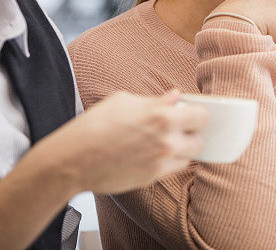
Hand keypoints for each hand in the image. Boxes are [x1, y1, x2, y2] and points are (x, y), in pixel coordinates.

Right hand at [35, 91, 208, 193]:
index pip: (202, 116)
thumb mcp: (123, 101)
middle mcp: (167, 141)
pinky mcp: (152, 178)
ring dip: (182, 149)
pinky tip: (154, 154)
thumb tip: (175, 97)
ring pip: (189, 157)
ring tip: (164, 142)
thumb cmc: (94, 126)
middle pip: (200, 140)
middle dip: (192, 133)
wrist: (73, 160)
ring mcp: (161, 163)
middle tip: (178, 128)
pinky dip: (170, 162)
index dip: (197, 114)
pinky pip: (174, 170)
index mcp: (162, 116)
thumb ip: (155, 100)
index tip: (190, 113)